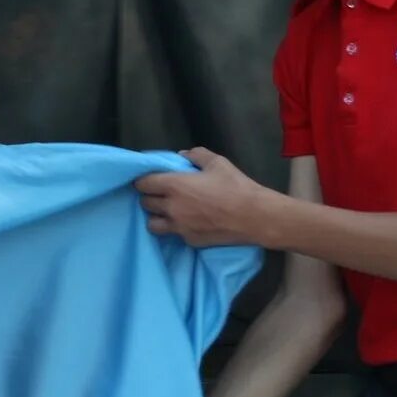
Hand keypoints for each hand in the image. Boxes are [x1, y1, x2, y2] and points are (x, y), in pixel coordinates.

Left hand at [134, 147, 270, 248]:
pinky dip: (176, 228)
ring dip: (157, 216)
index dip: (143, 180)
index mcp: (174, 185)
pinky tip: (188, 222)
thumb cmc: (235, 186)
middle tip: (161, 192)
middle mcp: (171, 208)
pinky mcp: (189, 241)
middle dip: (150, 196)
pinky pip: (173, 234)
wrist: (254, 217)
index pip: (143, 184)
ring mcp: (179, 228)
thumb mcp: (217, 162)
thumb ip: (195, 155)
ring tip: (169, 210)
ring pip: (153, 224)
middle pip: (145, 203)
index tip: (150, 178)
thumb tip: (182, 156)